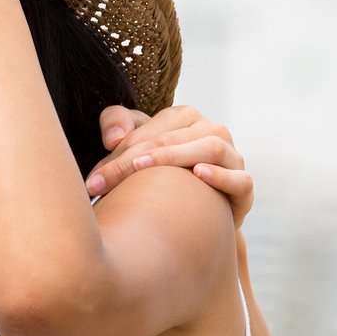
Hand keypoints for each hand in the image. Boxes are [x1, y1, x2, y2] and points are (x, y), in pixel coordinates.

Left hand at [87, 105, 254, 225]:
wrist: (195, 217)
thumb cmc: (160, 176)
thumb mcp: (134, 147)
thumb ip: (117, 125)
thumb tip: (112, 138)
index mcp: (186, 118)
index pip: (151, 129)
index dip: (118, 152)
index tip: (92, 180)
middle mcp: (212, 132)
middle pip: (173, 138)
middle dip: (133, 159)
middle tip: (101, 184)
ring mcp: (233, 158)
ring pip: (210, 148)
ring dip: (175, 156)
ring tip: (142, 167)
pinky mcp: (244, 189)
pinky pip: (240, 179)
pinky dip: (221, 176)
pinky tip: (197, 175)